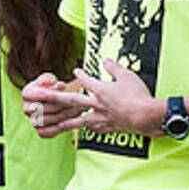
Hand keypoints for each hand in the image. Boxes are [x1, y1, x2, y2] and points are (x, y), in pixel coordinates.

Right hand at [22, 72, 85, 137]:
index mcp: (26, 93)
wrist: (51, 102)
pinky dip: (68, 124)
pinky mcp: (41, 132)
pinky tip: (79, 117)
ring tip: (84, 107)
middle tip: (84, 100)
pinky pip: (56, 130)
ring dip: (71, 113)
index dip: (59, 93)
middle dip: (68, 103)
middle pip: (50, 107)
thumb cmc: (52, 87)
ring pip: (55, 118)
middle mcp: (26, 109)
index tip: (74, 91)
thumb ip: (50, 79)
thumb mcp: (51, 79)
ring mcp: (33, 122)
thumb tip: (54, 82)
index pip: (43, 94)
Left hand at [32, 60, 164, 136]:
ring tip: (55, 124)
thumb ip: (114, 68)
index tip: (75, 71)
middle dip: (55, 98)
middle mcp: (97, 104)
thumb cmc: (139, 95)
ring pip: (79, 121)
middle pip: (72, 101)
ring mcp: (101, 118)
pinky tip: (87, 129)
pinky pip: (96, 129)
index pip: (86, 81)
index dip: (79, 75)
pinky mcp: (109, 128)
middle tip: (40, 98)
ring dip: (65, 122)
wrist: (147, 116)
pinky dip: (91, 129)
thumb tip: (105, 60)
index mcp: (101, 90)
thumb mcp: (127, 76)